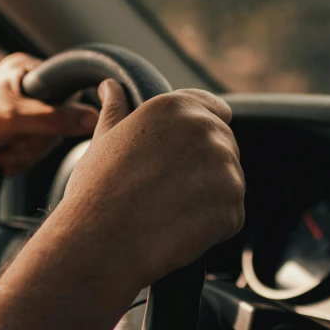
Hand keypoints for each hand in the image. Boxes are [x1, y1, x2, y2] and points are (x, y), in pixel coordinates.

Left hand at [0, 53, 98, 174]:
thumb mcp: (16, 120)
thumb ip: (57, 119)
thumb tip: (95, 118)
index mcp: (24, 67)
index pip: (65, 91)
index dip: (58, 117)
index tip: (38, 130)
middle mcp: (23, 83)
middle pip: (58, 118)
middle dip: (37, 141)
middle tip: (15, 145)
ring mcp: (19, 105)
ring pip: (47, 135)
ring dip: (28, 151)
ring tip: (6, 154)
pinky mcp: (13, 126)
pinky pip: (34, 144)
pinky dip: (22, 156)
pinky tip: (5, 160)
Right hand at [58, 80, 244, 287]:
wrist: (100, 243)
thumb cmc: (96, 192)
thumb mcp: (103, 140)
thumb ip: (116, 109)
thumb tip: (112, 86)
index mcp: (176, 107)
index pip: (215, 110)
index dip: (198, 135)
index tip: (180, 156)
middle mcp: (207, 131)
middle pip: (225, 147)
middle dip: (203, 168)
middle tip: (164, 191)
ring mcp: (225, 170)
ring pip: (229, 182)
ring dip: (208, 198)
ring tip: (168, 211)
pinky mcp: (233, 208)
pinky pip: (230, 216)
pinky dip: (212, 226)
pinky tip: (179, 229)